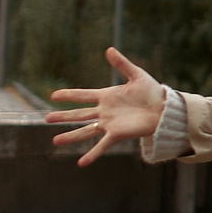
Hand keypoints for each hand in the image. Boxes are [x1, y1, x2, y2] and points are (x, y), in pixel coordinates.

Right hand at [46, 48, 167, 167]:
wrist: (165, 108)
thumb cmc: (152, 91)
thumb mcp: (136, 74)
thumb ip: (122, 64)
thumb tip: (109, 49)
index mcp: (107, 96)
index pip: (82, 95)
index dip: (69, 95)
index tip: (53, 95)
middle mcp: (104, 111)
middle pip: (79, 114)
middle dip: (63, 116)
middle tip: (47, 119)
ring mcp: (109, 124)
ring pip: (85, 131)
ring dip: (70, 136)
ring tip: (55, 141)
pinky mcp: (117, 134)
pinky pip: (102, 145)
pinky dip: (92, 154)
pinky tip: (81, 163)